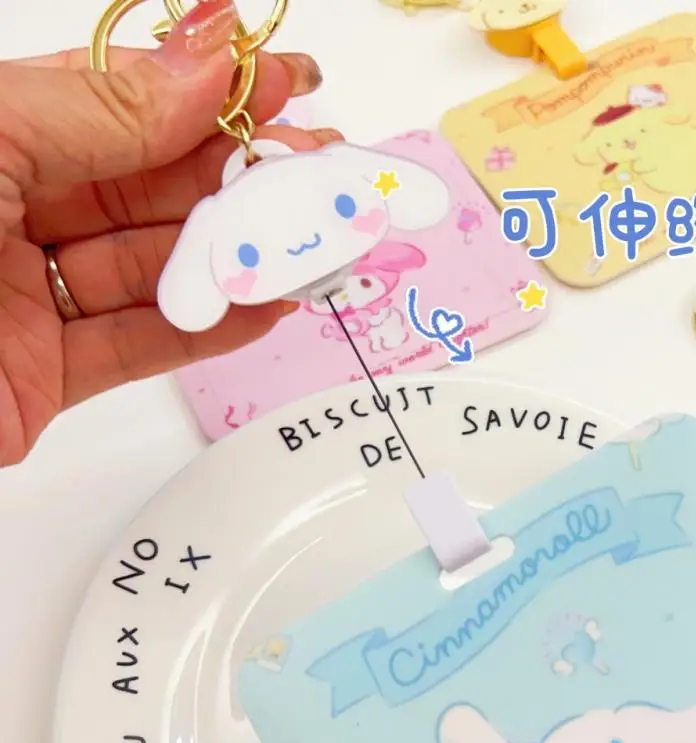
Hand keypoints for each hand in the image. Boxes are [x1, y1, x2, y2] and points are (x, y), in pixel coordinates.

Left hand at [0, 0, 341, 463]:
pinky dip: (205, 331)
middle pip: (143, 188)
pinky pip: (134, 348)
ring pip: (150, 271)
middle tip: (319, 170)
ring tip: (313, 241)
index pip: (108, 102)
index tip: (277, 80)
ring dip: (238, 257)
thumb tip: (200, 61)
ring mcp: (16, 301)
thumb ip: (92, 110)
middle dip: (240, 176)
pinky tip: (263, 304)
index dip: (199, 89)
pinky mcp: (34, 382)